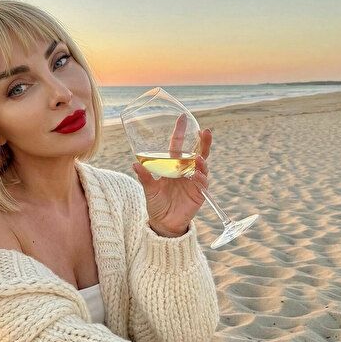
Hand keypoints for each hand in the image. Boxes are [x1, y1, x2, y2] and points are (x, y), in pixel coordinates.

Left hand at [131, 117, 212, 236]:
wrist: (163, 223)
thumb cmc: (156, 204)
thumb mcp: (149, 189)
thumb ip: (145, 177)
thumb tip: (135, 164)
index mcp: (174, 166)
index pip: (178, 145)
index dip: (180, 132)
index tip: (183, 118)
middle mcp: (186, 171)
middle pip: (197, 153)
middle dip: (203, 142)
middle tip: (205, 131)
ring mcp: (194, 181)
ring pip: (202, 167)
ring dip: (202, 161)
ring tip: (199, 158)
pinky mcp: (199, 193)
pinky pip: (202, 184)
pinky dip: (201, 178)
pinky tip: (197, 175)